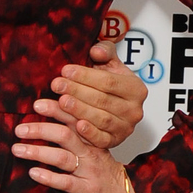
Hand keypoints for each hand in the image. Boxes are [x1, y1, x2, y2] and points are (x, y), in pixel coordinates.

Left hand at [10, 120, 149, 192]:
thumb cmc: (104, 171)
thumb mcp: (94, 148)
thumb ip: (75, 133)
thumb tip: (49, 119)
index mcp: (91, 139)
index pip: (73, 118)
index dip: (56, 110)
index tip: (36, 104)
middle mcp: (89, 152)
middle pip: (64, 135)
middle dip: (40, 130)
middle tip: (19, 129)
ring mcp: (88, 170)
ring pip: (62, 157)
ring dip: (38, 152)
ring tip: (17, 149)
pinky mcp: (87, 189)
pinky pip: (67, 182)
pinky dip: (49, 177)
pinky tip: (33, 173)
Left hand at [17, 40, 146, 155]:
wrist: (112, 108)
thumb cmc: (109, 85)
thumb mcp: (110, 65)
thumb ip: (105, 53)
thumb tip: (96, 50)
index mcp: (136, 89)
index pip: (108, 81)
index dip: (85, 75)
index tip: (66, 70)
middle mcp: (134, 110)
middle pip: (103, 100)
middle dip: (77, 91)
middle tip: (57, 84)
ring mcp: (126, 128)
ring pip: (101, 119)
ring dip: (78, 110)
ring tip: (60, 101)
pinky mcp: (115, 142)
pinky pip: (102, 139)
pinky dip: (89, 133)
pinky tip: (76, 125)